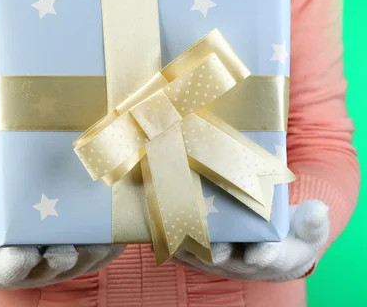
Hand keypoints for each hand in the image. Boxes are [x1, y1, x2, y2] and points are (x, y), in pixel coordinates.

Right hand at [0, 218, 125, 289]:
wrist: (16, 245)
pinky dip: (114, 243)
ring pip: (84, 260)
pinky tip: (122, 230)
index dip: (18, 261)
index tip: (22, 251)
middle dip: (61, 257)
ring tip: (100, 236)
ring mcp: (68, 264)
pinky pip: (105, 252)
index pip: (12, 268)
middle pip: (54, 265)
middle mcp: (42, 270)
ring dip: (93, 250)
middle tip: (65, 247)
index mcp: (9, 267)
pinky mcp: (88, 256)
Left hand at [174, 200, 329, 281]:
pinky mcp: (195, 253)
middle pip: (222, 258)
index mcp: (268, 258)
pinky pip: (177, 248)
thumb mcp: (309, 229)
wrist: (268, 243)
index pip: (265, 258)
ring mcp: (213, 259)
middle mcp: (237, 264)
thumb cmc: (290, 234)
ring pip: (195, 253)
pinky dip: (167, 236)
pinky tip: (157, 220)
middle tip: (204, 232)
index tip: (258, 251)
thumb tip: (317, 209)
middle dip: (212, 246)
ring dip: (183, 239)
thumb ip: (314, 222)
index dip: (261, 255)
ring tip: (173, 219)